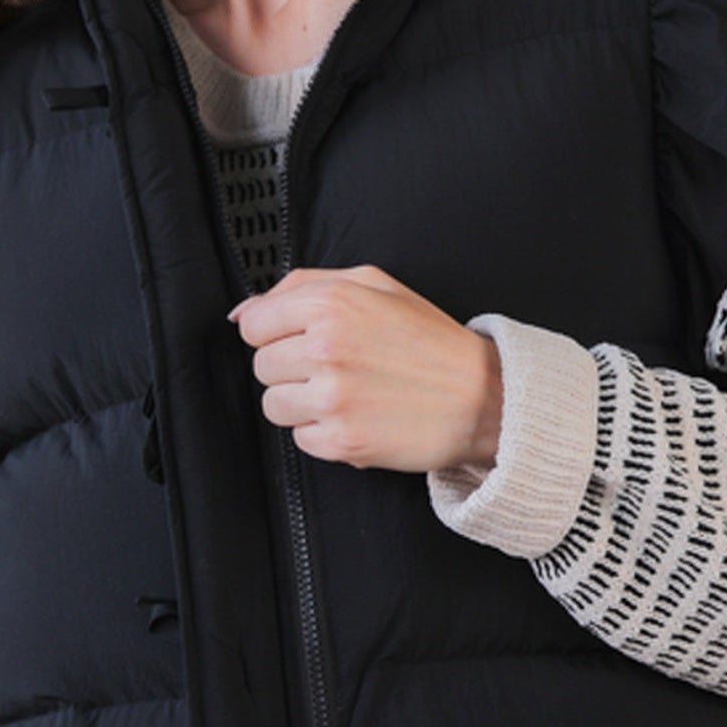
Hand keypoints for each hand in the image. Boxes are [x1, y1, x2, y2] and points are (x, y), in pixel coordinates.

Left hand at [228, 264, 502, 471]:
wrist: (482, 398)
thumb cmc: (430, 341)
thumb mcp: (375, 285)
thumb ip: (304, 285)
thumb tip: (245, 310)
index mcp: (331, 304)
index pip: (254, 324)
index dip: (276, 333)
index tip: (300, 340)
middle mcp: (326, 348)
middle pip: (261, 365)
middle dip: (290, 368)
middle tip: (335, 368)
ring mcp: (332, 398)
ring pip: (273, 404)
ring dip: (302, 403)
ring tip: (346, 393)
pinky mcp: (340, 440)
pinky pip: (299, 439)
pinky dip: (323, 433)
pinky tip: (358, 416)